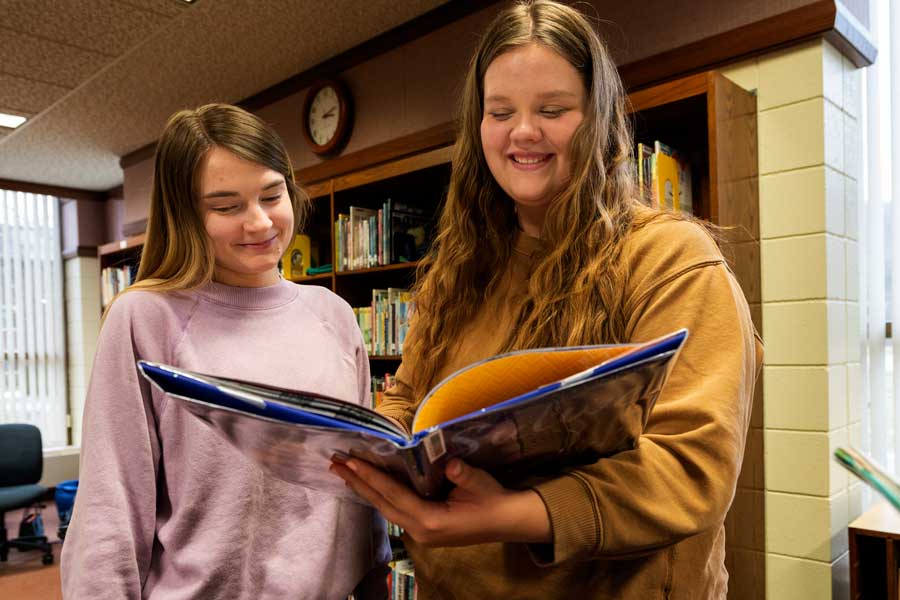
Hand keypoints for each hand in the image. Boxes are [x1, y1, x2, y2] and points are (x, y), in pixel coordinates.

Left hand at [330, 457, 551, 546]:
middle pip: (381, 503)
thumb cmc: (493, 500)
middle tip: (334, 463)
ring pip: (385, 508)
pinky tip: (369, 484)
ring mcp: (420, 532)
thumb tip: (447, 462)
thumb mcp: (480, 483)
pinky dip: (379, 495)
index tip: (350, 462)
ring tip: (344, 471)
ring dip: (365, 489)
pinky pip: (394, 510)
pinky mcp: (423, 529)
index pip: (393, 495)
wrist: (507, 522)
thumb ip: (462, 473)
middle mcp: (419, 530)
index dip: (371, 477)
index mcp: (431, 520)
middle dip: (357, 482)